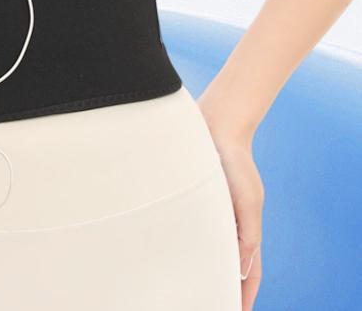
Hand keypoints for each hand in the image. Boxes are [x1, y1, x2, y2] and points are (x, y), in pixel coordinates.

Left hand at [197, 101, 263, 309]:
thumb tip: (241, 270)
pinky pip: (183, 228)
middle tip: (206, 304)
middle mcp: (227, 224)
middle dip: (218, 287)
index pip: (248, 272)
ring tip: (186, 290)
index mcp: (245, 228)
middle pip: (225, 265)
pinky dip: (180, 244)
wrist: (215, 123)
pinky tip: (167, 254)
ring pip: (203, 249)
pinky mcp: (189, 200)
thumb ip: (248, 234)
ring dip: (198, 269)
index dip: (244, 295)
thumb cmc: (235, 160)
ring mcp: (209, 212)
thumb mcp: (248, 199)